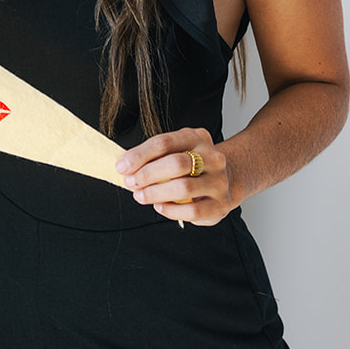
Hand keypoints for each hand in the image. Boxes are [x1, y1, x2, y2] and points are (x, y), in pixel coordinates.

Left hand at [115, 127, 235, 226]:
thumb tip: (125, 166)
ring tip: (140, 196)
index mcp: (197, 138)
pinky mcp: (219, 205)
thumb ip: (154, 156)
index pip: (164, 142)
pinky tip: (159, 206)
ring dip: (155, 193)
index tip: (122, 166)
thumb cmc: (193, 165)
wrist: (227, 179)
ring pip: (183, 188)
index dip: (140, 155)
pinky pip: (192, 210)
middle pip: (176, 164)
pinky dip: (170, 210)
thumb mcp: (176, 150)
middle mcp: (212, 157)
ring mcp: (219, 181)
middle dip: (148, 174)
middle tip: (130, 182)